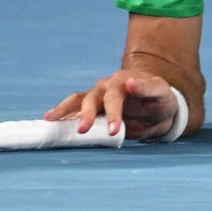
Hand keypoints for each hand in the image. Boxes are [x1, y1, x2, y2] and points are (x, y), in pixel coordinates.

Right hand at [44, 69, 180, 140]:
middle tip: (83, 130)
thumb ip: (147, 88)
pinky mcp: (92, 103)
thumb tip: (130, 82)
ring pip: (80, 99)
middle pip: (94, 97)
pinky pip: (75, 105)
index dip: (114, 113)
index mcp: (125, 80)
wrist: (158, 104)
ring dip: (66, 109)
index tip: (113, 129)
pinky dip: (63, 111)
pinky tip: (50, 119)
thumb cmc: (160, 99)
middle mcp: (108, 85)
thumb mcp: (161, 93)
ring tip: (51, 118)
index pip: (116, 95)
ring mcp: (99, 93)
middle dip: (88, 114)